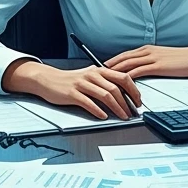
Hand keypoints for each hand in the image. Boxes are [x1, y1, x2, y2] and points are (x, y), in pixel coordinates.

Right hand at [5, 62, 141, 120]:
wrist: (49, 79)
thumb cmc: (71, 80)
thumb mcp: (90, 77)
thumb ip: (104, 82)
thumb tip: (123, 94)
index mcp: (99, 70)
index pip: (123, 77)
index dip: (133, 89)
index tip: (138, 101)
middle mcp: (93, 75)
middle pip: (116, 87)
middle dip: (127, 101)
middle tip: (133, 112)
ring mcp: (83, 83)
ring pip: (105, 95)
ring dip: (117, 108)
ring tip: (122, 117)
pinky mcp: (73, 93)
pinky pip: (89, 103)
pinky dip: (98, 111)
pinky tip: (103, 117)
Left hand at [105, 43, 187, 78]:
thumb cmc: (183, 59)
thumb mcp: (163, 58)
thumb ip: (151, 62)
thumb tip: (141, 71)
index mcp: (147, 49)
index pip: (124, 55)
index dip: (111, 62)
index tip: (100, 68)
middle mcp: (146, 51)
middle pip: (121, 59)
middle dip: (107, 67)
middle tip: (94, 75)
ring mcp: (151, 57)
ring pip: (127, 65)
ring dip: (114, 74)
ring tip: (103, 81)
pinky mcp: (157, 66)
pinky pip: (138, 72)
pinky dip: (127, 78)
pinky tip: (120, 84)